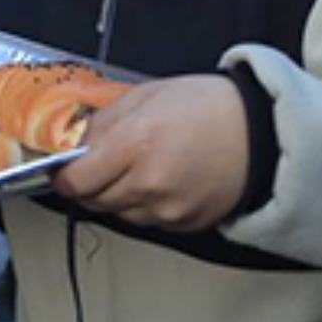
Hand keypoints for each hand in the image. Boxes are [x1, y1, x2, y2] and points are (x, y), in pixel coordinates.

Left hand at [53, 75, 248, 229]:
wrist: (259, 133)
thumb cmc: (207, 107)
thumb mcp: (146, 95)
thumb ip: (104, 121)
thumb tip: (75, 142)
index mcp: (136, 143)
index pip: (76, 178)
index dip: (62, 174)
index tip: (61, 168)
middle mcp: (148, 183)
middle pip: (92, 200)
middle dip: (87, 182)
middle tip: (96, 162)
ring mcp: (167, 210)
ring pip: (117, 213)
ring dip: (114, 194)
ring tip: (135, 165)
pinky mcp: (183, 226)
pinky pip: (144, 221)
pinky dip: (141, 204)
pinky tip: (156, 179)